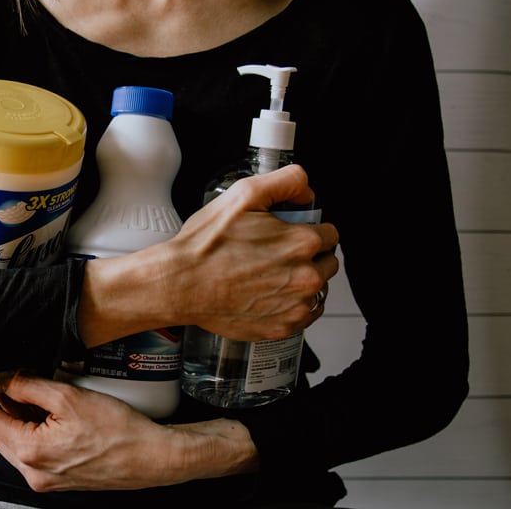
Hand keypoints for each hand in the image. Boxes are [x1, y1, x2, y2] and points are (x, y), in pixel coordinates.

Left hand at [0, 374, 257, 491]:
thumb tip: (7, 381)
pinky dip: (27, 428)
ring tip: (12, 389)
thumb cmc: (120, 432)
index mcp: (31, 452)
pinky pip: (31, 450)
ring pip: (14, 441)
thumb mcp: (70, 398)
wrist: (152, 458)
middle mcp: (33, 471)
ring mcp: (45, 478)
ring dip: (9, 416)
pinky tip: (35, 410)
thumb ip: (31, 387)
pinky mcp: (58, 478)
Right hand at [78, 164, 338, 346]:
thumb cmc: (206, 245)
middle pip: (327, 262)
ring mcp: (295, 306)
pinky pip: (303, 315)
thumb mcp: (244, 194)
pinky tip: (267, 295)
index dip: (308, 229)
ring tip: (267, 275)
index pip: (330, 234)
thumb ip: (286, 181)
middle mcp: (306, 277)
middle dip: (308, 256)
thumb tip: (307, 190)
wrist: (180, 284)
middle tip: (274, 254)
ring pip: (317, 290)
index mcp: (302, 243)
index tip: (288, 234)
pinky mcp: (282, 328)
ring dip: (300, 281)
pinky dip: (291, 306)